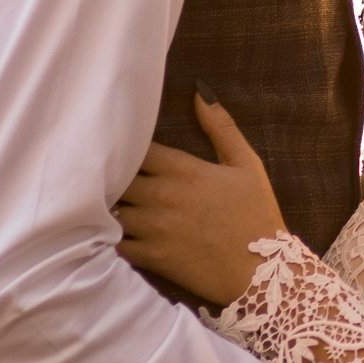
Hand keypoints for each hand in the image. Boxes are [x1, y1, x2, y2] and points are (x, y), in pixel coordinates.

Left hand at [114, 90, 286, 305]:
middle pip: (114, 176)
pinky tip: (106, 234)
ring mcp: (153, 227)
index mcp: (183, 169)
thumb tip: (200, 91)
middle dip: (109, 176)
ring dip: (105, 206)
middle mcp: (162, 195)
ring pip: (109, 209)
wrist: (262, 271)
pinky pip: (113, 244)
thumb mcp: (248, 164)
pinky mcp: (150, 256)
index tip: (121, 147)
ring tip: (101, 204)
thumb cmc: (257, 214)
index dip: (124, 146)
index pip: (134, 147)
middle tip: (104, 175)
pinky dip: (105, 238)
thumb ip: (222, 127)